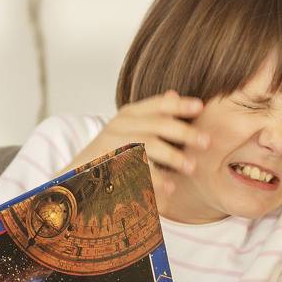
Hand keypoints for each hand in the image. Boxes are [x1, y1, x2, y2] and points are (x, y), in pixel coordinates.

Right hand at [69, 91, 209, 175]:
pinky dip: (155, 179)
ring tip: (191, 168)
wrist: (76, 177)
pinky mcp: (106, 165)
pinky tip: (170, 188)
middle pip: (158, 124)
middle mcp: (119, 125)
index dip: (180, 104)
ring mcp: (111, 144)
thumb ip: (152, 115)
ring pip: (149, 145)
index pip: (157, 105)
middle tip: (206, 142)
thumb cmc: (112, 153)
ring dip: (173, 157)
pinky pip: (136, 171)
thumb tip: (174, 93)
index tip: (200, 107)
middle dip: (185, 133)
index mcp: (129, 114)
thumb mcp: (130, 129)